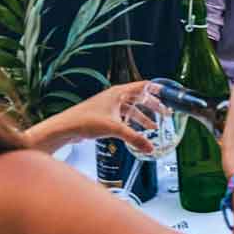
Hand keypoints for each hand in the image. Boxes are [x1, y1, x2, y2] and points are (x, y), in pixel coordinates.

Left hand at [27, 81, 156, 154]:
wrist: (65, 128)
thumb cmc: (86, 121)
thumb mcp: (115, 129)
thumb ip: (134, 138)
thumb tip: (150, 148)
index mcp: (119, 92)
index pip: (143, 86)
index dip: (156, 89)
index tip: (168, 94)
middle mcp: (115, 97)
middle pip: (139, 98)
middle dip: (152, 107)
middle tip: (164, 114)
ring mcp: (109, 106)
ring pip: (131, 110)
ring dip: (142, 118)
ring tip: (152, 128)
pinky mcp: (103, 116)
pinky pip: (122, 117)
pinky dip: (131, 123)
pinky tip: (135, 132)